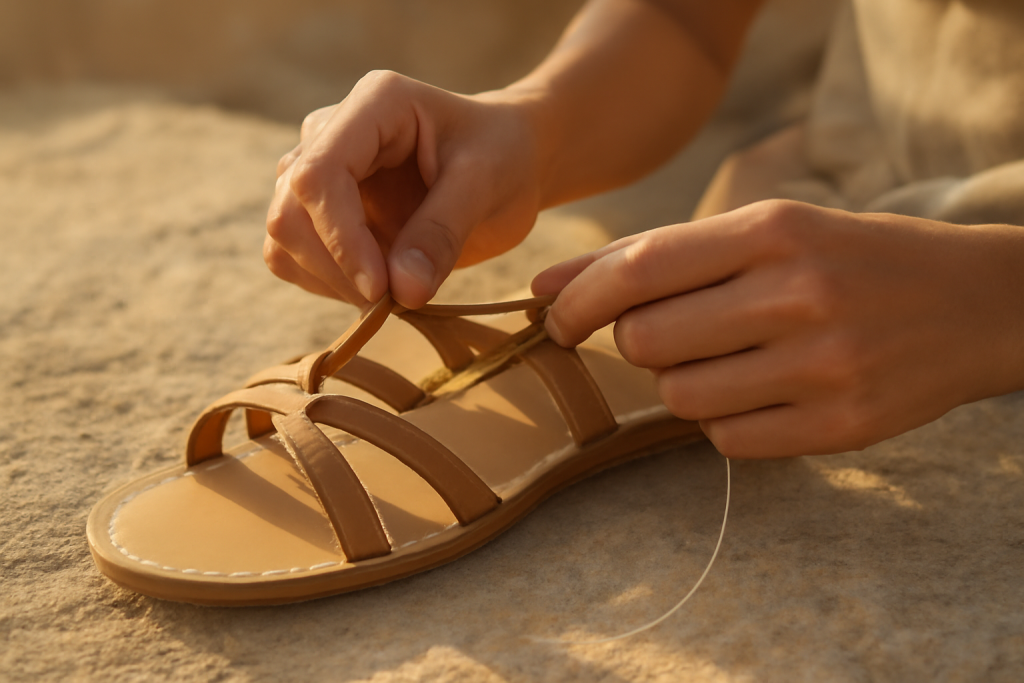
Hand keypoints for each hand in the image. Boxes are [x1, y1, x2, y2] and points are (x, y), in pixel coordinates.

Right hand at [265, 71, 543, 308]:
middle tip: (394, 301)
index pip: (319, 174)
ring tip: (393, 293)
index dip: (340, 238)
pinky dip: (328, 284)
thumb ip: (442, 233)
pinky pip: (294, 256)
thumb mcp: (486, 186)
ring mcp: (320, 170)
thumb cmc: (504, 158)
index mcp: (375, 105)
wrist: (509, 160)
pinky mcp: (320, 210)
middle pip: (290, 210)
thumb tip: (401, 292)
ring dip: (329, 280)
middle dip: (334, 268)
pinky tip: (377, 287)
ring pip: (284, 237)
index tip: (381, 289)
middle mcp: (332, 132)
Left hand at [533, 200, 1023, 456]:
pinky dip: (724, 419)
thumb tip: (547, 286)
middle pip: (645, 340)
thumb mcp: (764, 229)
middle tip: (670, 332)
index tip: (557, 319)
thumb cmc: (846, 257)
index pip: (637, 270)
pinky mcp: (840, 425)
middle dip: (636, 341)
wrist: (974, 302)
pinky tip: (761, 391)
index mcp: (772, 230)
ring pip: (679, 396)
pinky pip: (726, 440)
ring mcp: (823, 365)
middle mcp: (797, 294)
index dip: (578, 300)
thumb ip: (656, 254)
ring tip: (728, 358)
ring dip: (681, 382)